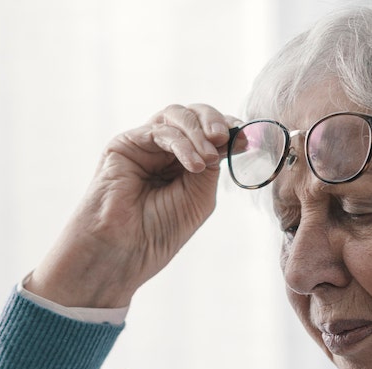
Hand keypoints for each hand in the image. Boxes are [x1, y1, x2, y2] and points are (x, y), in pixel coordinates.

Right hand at [27, 104, 236, 307]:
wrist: (123, 250)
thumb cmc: (159, 232)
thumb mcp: (200, 197)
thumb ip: (211, 164)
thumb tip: (228, 137)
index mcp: (183, 164)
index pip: (208, 134)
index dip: (229, 130)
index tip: (247, 138)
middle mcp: (164, 151)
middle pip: (194, 116)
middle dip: (216, 122)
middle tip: (227, 137)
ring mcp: (144, 145)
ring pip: (177, 116)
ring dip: (199, 131)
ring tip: (208, 157)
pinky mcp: (125, 143)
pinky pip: (160, 130)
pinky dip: (182, 143)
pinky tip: (194, 165)